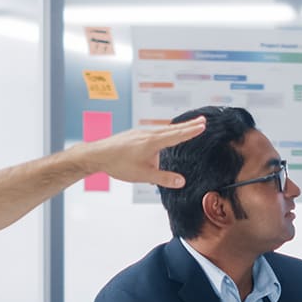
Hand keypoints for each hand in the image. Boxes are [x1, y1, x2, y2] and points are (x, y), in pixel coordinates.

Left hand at [76, 119, 206, 188]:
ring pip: (163, 130)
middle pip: (172, 129)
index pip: (177, 135)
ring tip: (187, 127)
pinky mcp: (134, 135)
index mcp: (153, 142)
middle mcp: (148, 134)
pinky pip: (154, 132)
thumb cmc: (119, 164)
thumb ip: (163, 178)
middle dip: (188, 126)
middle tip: (202, 120)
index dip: (191, 131)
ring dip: (176, 129)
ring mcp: (140, 133)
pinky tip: (162, 137)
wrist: (97, 154)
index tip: (203, 125)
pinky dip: (164, 132)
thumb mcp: (143, 175)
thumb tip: (182, 181)